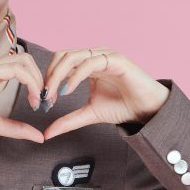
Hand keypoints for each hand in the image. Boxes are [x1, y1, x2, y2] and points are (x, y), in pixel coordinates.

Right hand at [0, 52, 46, 146]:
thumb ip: (17, 128)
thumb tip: (39, 137)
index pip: (21, 65)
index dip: (36, 80)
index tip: (40, 102)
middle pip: (25, 59)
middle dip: (40, 78)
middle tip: (44, 100)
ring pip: (23, 61)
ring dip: (37, 80)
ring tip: (38, 100)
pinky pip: (14, 70)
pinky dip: (29, 82)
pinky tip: (32, 98)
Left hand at [40, 47, 169, 139]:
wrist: (147, 110)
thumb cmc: (121, 107)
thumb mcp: (89, 114)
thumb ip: (68, 121)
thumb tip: (47, 133)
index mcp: (86, 63)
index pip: (59, 61)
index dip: (48, 78)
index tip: (42, 98)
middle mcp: (94, 55)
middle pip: (62, 55)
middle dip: (49, 76)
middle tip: (44, 96)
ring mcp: (105, 55)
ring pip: (72, 57)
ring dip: (58, 75)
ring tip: (53, 95)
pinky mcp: (115, 59)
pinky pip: (89, 63)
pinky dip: (75, 76)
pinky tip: (67, 91)